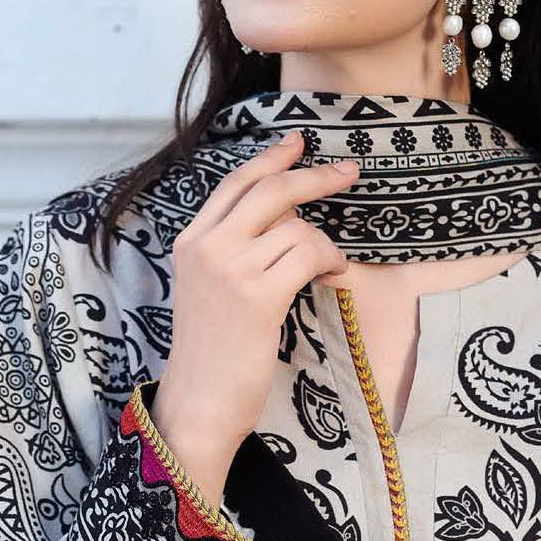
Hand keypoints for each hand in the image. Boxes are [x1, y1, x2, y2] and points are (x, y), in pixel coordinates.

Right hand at [153, 127, 356, 501]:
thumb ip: (234, 249)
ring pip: (297, 227)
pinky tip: (335, 276)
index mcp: (192, 241)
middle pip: (270, 191)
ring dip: (326, 243)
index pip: (236, 183)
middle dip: (315, 177)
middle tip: (348, 172)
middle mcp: (207, 248)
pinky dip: (331, 261)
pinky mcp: (258, 297)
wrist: (200, 400)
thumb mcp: (210, 288)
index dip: (271, 158)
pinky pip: (310, 255)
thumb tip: (288, 218)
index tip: (298, 141)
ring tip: (330, 265)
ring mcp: (231, 270)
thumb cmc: (212, 351)